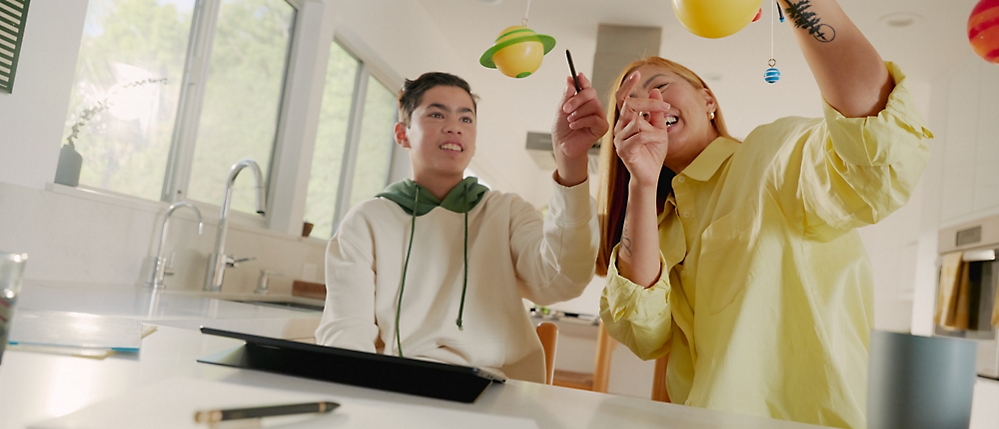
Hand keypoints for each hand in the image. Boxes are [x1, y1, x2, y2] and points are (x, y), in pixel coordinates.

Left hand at [551, 73, 607, 185]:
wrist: (563, 147)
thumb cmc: (562, 131)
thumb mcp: (561, 111)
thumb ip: (567, 96)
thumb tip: (570, 81)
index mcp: (583, 101)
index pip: (586, 87)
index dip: (583, 80)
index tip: (577, 75)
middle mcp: (593, 107)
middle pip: (591, 93)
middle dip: (577, 99)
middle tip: (566, 108)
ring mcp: (599, 116)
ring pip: (594, 105)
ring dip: (578, 112)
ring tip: (570, 121)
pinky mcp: (602, 127)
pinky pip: (595, 118)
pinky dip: (582, 121)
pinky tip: (574, 126)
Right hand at [613, 71, 670, 187]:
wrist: (649, 176)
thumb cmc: (652, 154)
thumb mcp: (659, 128)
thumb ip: (656, 112)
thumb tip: (655, 90)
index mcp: (626, 121)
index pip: (622, 99)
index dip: (627, 86)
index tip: (636, 74)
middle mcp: (620, 128)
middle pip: (629, 106)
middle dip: (649, 104)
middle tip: (666, 107)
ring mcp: (620, 139)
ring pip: (636, 121)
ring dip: (653, 126)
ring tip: (661, 135)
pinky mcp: (624, 150)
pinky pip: (639, 135)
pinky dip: (653, 136)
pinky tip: (659, 140)